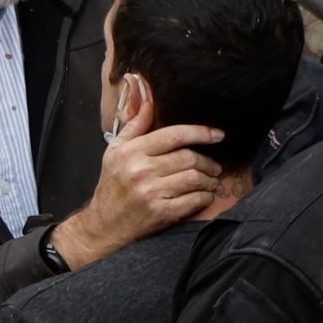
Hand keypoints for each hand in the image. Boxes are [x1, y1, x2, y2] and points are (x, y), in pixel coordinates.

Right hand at [50, 91, 222, 268]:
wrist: (104, 224)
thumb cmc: (112, 184)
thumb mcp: (116, 150)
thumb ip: (134, 124)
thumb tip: (147, 98)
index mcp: (132, 151)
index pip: (175, 135)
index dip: (201, 133)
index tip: (217, 134)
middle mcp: (141, 170)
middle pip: (189, 158)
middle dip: (208, 161)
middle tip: (214, 166)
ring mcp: (152, 193)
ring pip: (195, 179)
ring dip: (209, 180)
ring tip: (211, 181)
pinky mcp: (161, 214)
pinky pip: (194, 201)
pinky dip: (204, 197)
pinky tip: (204, 195)